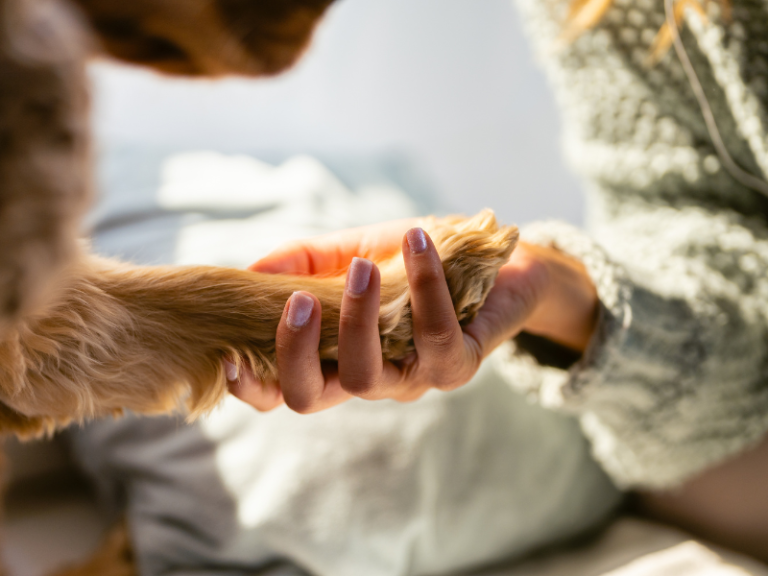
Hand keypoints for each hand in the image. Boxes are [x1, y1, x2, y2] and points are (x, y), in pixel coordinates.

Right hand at [227, 220, 598, 412]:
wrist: (493, 259)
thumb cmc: (411, 260)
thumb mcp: (348, 251)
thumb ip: (302, 262)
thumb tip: (251, 272)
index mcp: (335, 357)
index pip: (284, 390)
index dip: (250, 387)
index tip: (226, 356)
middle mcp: (369, 378)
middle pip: (311, 397)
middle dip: (294, 352)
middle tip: (297, 299)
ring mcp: (413, 378)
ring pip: (368, 374)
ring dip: (357, 318)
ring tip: (361, 266)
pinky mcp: (458, 363)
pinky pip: (434, 336)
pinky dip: (423, 285)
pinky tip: (417, 241)